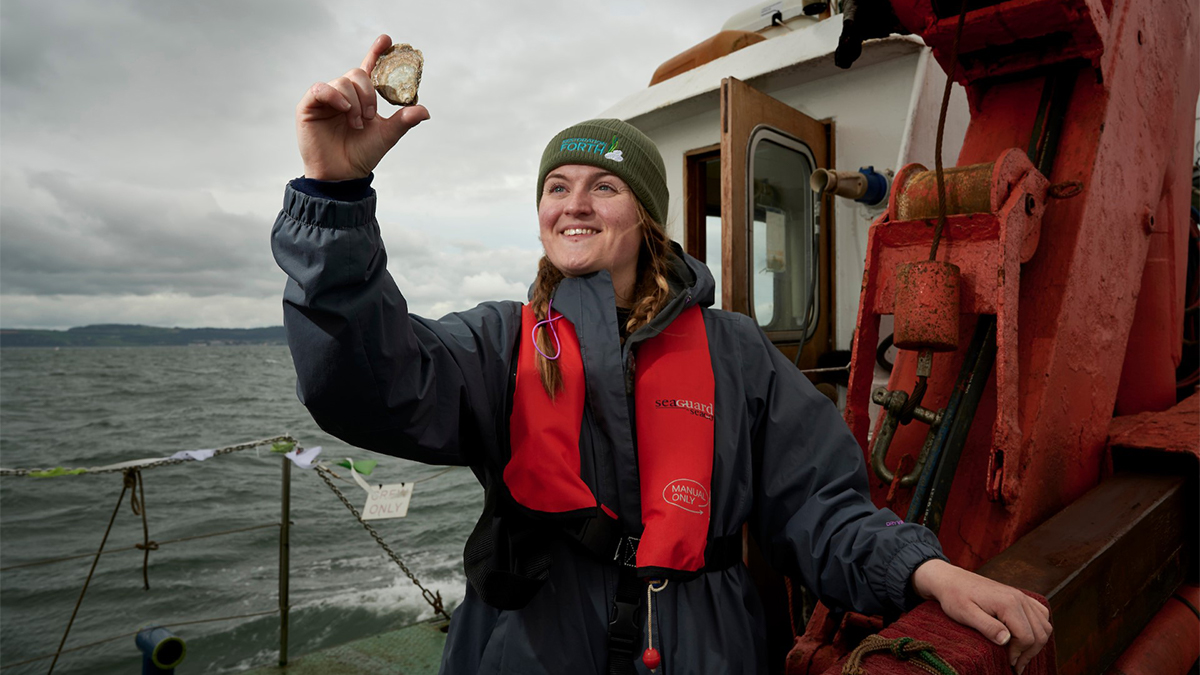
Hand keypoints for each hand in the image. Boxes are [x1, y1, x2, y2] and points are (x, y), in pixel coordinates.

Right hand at [296, 34, 429, 180]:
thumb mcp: (387, 135)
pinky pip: (321, 88)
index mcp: (362, 97)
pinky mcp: (309, 106)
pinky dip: (334, 95)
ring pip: (342, 82)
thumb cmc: (362, 154)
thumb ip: (404, 120)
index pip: (369, 68)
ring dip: (354, 102)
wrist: (343, 174)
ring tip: (357, 123)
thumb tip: (424, 110)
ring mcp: (326, 99)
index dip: (377, 52)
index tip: (387, 40)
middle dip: (368, 93)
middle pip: (357, 74)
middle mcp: (344, 94)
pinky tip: (344, 108)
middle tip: (371, 116)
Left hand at [910, 559, 1051, 673]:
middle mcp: (1019, 598)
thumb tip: (1007, 641)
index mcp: (1008, 603)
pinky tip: (1023, 637)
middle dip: (1029, 653)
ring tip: (1019, 654)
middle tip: (1015, 665)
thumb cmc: (955, 597)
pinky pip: (1040, 614)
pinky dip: (1038, 629)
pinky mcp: (1019, 596)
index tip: (1007, 662)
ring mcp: (1021, 596)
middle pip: (1040, 633)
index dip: (1019, 654)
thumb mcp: (966, 614)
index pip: (1027, 637)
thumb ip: (987, 627)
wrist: (950, 579)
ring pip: (1044, 625)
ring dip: (1036, 642)